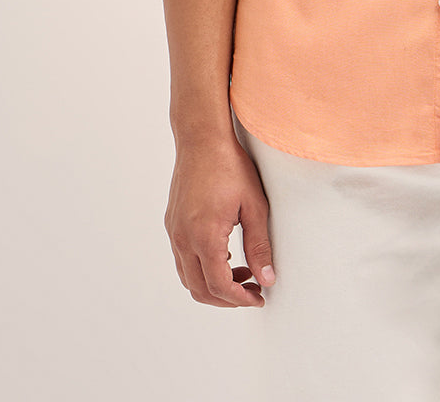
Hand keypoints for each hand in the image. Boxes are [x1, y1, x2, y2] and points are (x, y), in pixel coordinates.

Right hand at [164, 132, 276, 305]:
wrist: (202, 139)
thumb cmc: (230, 167)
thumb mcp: (254, 206)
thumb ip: (260, 245)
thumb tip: (267, 279)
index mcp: (205, 236)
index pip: (219, 286)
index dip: (240, 299)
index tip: (258, 298)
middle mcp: (184, 238)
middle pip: (200, 290)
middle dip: (227, 299)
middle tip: (251, 292)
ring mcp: (174, 232)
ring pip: (188, 278)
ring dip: (213, 285)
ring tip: (242, 273)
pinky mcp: (172, 224)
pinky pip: (183, 260)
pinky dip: (202, 269)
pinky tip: (225, 256)